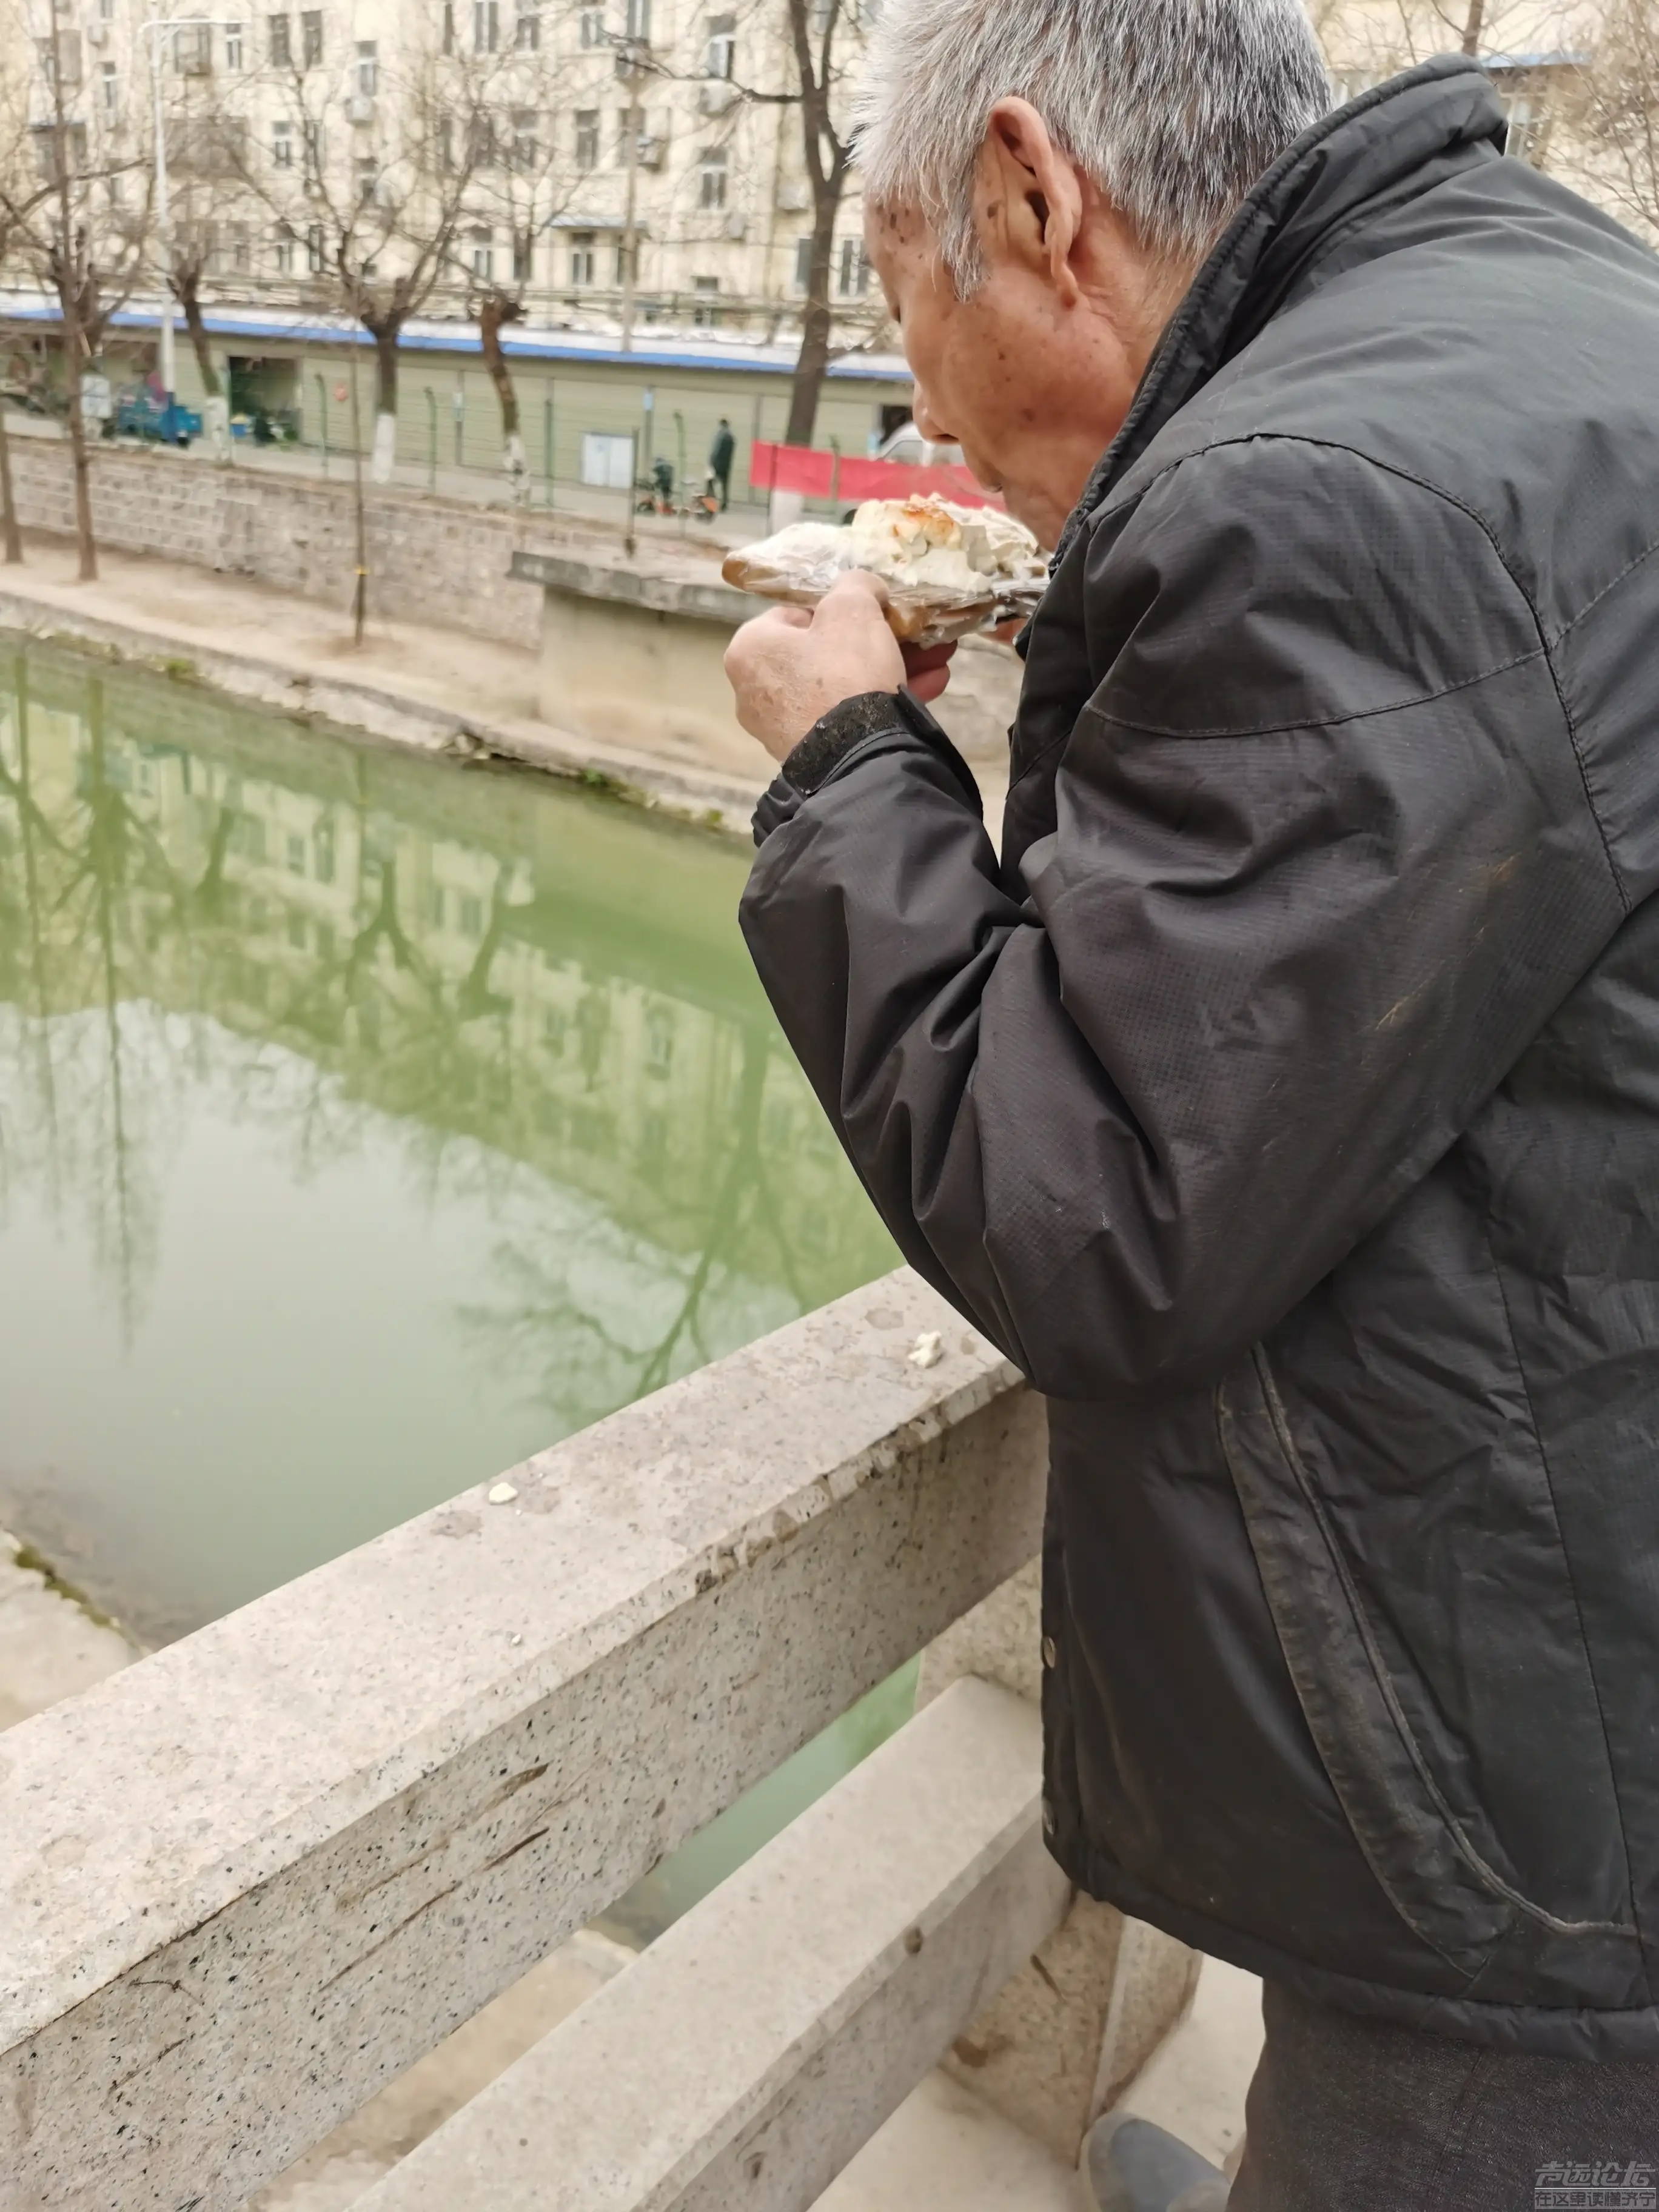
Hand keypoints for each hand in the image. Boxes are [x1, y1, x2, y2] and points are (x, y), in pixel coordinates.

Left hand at [724, 571, 952, 761]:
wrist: (857, 759)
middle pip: (826, 651)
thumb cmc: (845, 673)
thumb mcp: (854, 609)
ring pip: (844, 684)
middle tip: (915, 635)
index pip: (798, 613)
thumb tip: (861, 587)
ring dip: (891, 668)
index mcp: (750, 647)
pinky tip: (930, 687)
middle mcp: (754, 689)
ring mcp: (781, 727)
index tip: (877, 612)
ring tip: (936, 658)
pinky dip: (883, 701)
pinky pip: (848, 716)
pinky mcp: (809, 754)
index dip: (842, 608)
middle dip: (878, 641)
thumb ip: (856, 585)